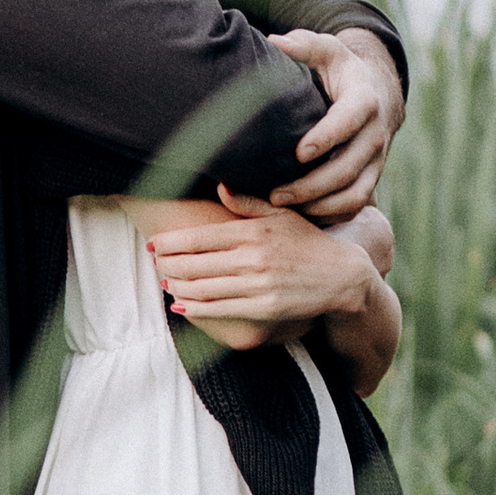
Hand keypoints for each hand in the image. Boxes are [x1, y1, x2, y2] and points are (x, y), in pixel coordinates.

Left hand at [147, 190, 376, 345]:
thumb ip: (249, 203)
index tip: (154, 243)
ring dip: (176, 286)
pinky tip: (180, 305)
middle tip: (153, 262)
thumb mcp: (282, 215)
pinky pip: (219, 309)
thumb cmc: (308, 242)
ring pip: (202, 288)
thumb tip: (220, 185)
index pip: (198, 237)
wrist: (341, 276)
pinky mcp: (263, 308)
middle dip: (167, 264)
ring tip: (163, 282)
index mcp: (252, 231)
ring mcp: (257, 285)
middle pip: (194, 264)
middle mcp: (252, 258)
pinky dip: (194, 308)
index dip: (170, 242)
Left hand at [267, 27, 402, 215]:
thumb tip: (278, 42)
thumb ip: (305, 45)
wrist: (375, 95)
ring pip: (353, 193)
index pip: (349, 121)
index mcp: (364, 100)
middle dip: (312, 184)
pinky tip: (299, 217)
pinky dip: (329, 215)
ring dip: (319, 205)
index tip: (299, 152)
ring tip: (283, 208)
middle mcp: (375, 134)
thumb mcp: (327, 51)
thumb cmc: (340, 72)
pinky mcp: (371, 179)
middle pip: (348, 167)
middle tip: (276, 193)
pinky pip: (354, 206)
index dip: (327, 137)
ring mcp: (376, 161)